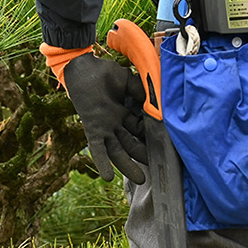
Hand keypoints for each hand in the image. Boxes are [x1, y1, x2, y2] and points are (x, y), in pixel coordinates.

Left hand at [63, 53, 148, 183]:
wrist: (83, 67)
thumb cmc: (103, 72)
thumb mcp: (128, 81)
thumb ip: (140, 92)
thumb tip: (154, 104)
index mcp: (124, 113)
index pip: (140, 131)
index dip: (150, 137)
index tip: (163, 146)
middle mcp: (115, 124)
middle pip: (131, 145)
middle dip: (142, 157)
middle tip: (156, 168)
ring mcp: (104, 128)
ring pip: (118, 152)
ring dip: (128, 166)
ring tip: (141, 180)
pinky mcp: (93, 129)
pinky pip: (98, 149)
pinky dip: (102, 163)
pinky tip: (108, 178)